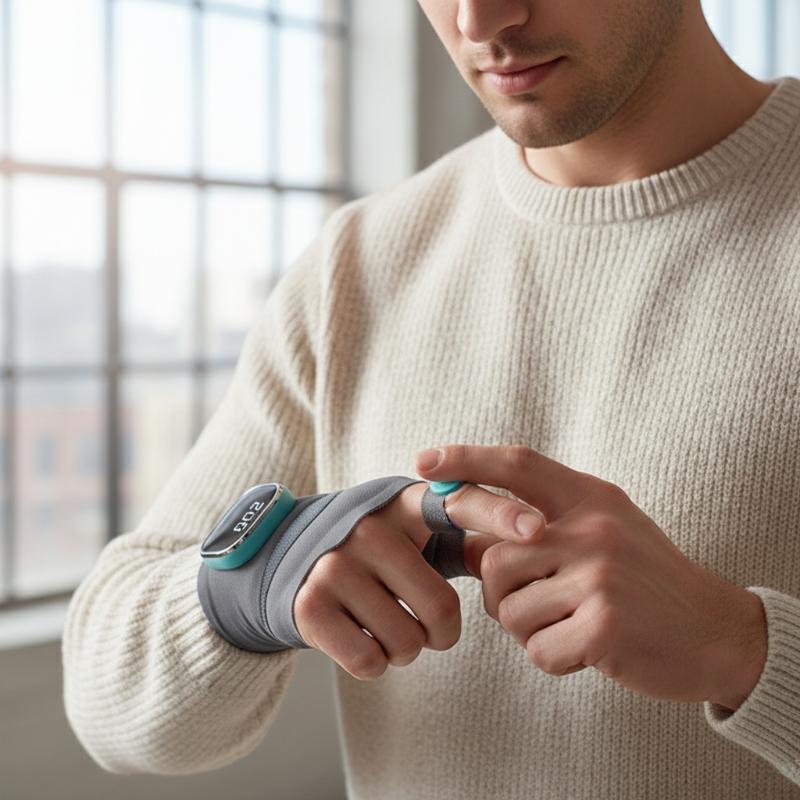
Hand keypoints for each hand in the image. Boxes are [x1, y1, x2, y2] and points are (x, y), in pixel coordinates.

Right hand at [294, 478, 544, 680]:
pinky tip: (359, 634)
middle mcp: (370, 528)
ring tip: (385, 621)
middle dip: (441, 632)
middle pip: (441, 607)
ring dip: (405, 648)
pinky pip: (369, 661)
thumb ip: (466, 539)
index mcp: (407, 504)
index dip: (500, 515)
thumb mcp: (415, 531)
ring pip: (406, 642)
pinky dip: (374, 662)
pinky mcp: (310, 604)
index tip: (536, 528)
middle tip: (422, 621)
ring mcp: (336, 564)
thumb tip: (532, 545)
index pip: (460, 503)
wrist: (293, 559)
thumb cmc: (378, 552)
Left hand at [414, 444, 767, 707]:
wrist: (716, 631)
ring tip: (571, 623)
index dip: (466, 458)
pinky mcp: (605, 626)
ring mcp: (599, 575)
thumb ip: (542, 525)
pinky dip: (553, 658)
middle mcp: (592, 528)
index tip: (423, 462)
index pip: (517, 463)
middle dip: (499, 593)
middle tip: (534, 604)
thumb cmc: (645, 580)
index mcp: (590, 497)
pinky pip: (537, 650)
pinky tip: (587, 648)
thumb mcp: (601, 530)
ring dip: (528, 628)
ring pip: (509, 609)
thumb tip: (468, 541)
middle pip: (492, 558)